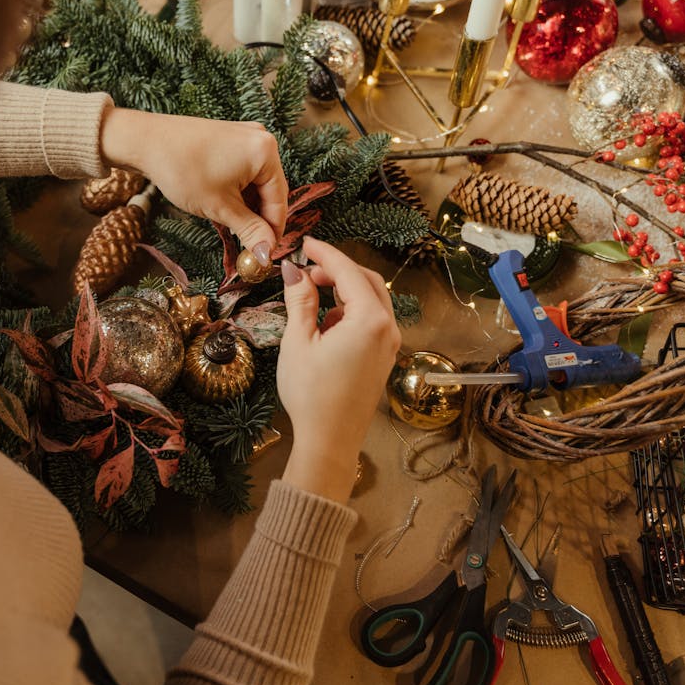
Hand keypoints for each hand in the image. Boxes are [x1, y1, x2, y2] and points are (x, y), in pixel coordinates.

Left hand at [100, 107, 286, 260]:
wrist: (145, 142)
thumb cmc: (182, 170)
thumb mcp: (220, 207)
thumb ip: (249, 230)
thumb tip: (267, 253)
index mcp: (266, 152)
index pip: (279, 201)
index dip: (272, 231)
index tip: (264, 255)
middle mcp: (261, 139)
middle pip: (269, 191)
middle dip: (258, 219)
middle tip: (247, 246)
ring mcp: (245, 137)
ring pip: (255, 183)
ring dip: (247, 207)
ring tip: (231, 227)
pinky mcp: (230, 138)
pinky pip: (244, 171)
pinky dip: (238, 192)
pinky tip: (225, 208)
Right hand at [276, 238, 399, 501]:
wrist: (329, 441)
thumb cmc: (311, 394)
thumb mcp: (299, 341)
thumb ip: (300, 300)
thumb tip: (294, 270)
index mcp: (370, 320)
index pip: (348, 272)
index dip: (325, 254)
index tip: (305, 243)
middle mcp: (388, 328)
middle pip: (366, 281)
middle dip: (337, 270)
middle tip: (307, 269)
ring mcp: (390, 344)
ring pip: (372, 300)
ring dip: (345, 290)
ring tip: (312, 294)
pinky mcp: (384, 357)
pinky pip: (372, 321)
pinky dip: (351, 311)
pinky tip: (325, 323)